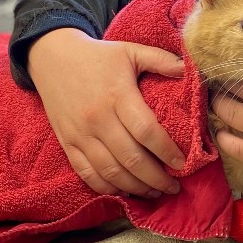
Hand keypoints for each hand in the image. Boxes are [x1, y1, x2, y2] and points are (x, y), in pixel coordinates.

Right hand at [27, 27, 186, 197]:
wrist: (51, 58)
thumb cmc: (97, 56)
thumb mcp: (130, 51)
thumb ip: (161, 59)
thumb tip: (190, 69)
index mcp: (118, 96)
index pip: (146, 130)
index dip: (166, 150)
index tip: (183, 163)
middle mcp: (98, 119)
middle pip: (131, 158)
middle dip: (156, 178)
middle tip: (174, 187)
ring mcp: (80, 134)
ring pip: (110, 171)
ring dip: (135, 187)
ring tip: (155, 192)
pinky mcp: (68, 143)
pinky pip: (87, 173)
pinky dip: (107, 187)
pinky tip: (125, 192)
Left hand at [211, 78, 242, 210]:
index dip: (241, 65)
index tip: (234, 62)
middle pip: (239, 90)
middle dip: (225, 84)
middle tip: (220, 80)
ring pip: (232, 116)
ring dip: (220, 107)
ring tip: (218, 101)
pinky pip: (238, 149)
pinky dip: (224, 139)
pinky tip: (221, 131)